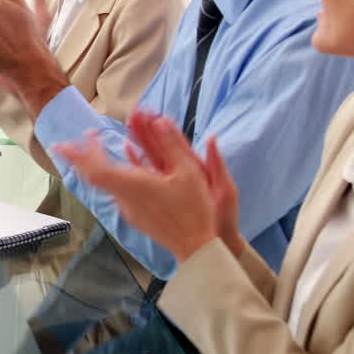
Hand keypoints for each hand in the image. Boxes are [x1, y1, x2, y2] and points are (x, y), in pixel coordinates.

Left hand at [52, 111, 220, 262]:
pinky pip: (114, 192)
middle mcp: (125, 198)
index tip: (74, 139)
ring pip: (101, 184)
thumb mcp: (189, 172)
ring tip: (89, 151)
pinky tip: (116, 169)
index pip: (96, 167)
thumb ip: (172, 144)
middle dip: (76, 159)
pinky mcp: (133, 216)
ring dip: (92, 166)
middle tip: (63, 145)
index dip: (82, 152)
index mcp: (134, 185)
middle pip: (91, 176)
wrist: (195, 247)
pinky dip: (108, 177)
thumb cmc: (195, 209)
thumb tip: (160, 119)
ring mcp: (127, 209)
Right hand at [123, 115, 241, 253]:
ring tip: (128, 125)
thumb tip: (211, 138)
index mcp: (194, 168)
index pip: (176, 143)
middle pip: (160, 147)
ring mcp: (168, 183)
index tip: (151, 112)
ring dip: (139, 141)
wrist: (214, 241)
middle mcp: (179, 172)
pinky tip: (128, 150)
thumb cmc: (223, 218)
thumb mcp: (225, 190)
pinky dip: (136, 161)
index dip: (164, 127)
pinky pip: (146, 174)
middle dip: (146, 129)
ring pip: (151, 158)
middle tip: (133, 114)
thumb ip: (216, 164)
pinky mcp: (160, 193)